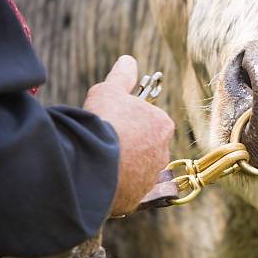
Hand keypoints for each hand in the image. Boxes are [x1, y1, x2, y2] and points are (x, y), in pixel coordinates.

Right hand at [83, 55, 174, 214]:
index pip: (148, 122)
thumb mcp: (109, 91)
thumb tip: (128, 60)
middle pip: (143, 147)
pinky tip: (100, 179)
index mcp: (162, 124)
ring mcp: (151, 177)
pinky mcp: (138, 197)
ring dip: (122, 167)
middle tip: (103, 143)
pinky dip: (115, 186)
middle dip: (127, 146)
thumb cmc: (104, 121)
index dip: (128, 122)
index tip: (111, 123)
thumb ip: (121, 76)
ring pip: (136, 169)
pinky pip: (127, 190)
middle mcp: (163, 152)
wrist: (94, 161)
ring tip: (99, 162)